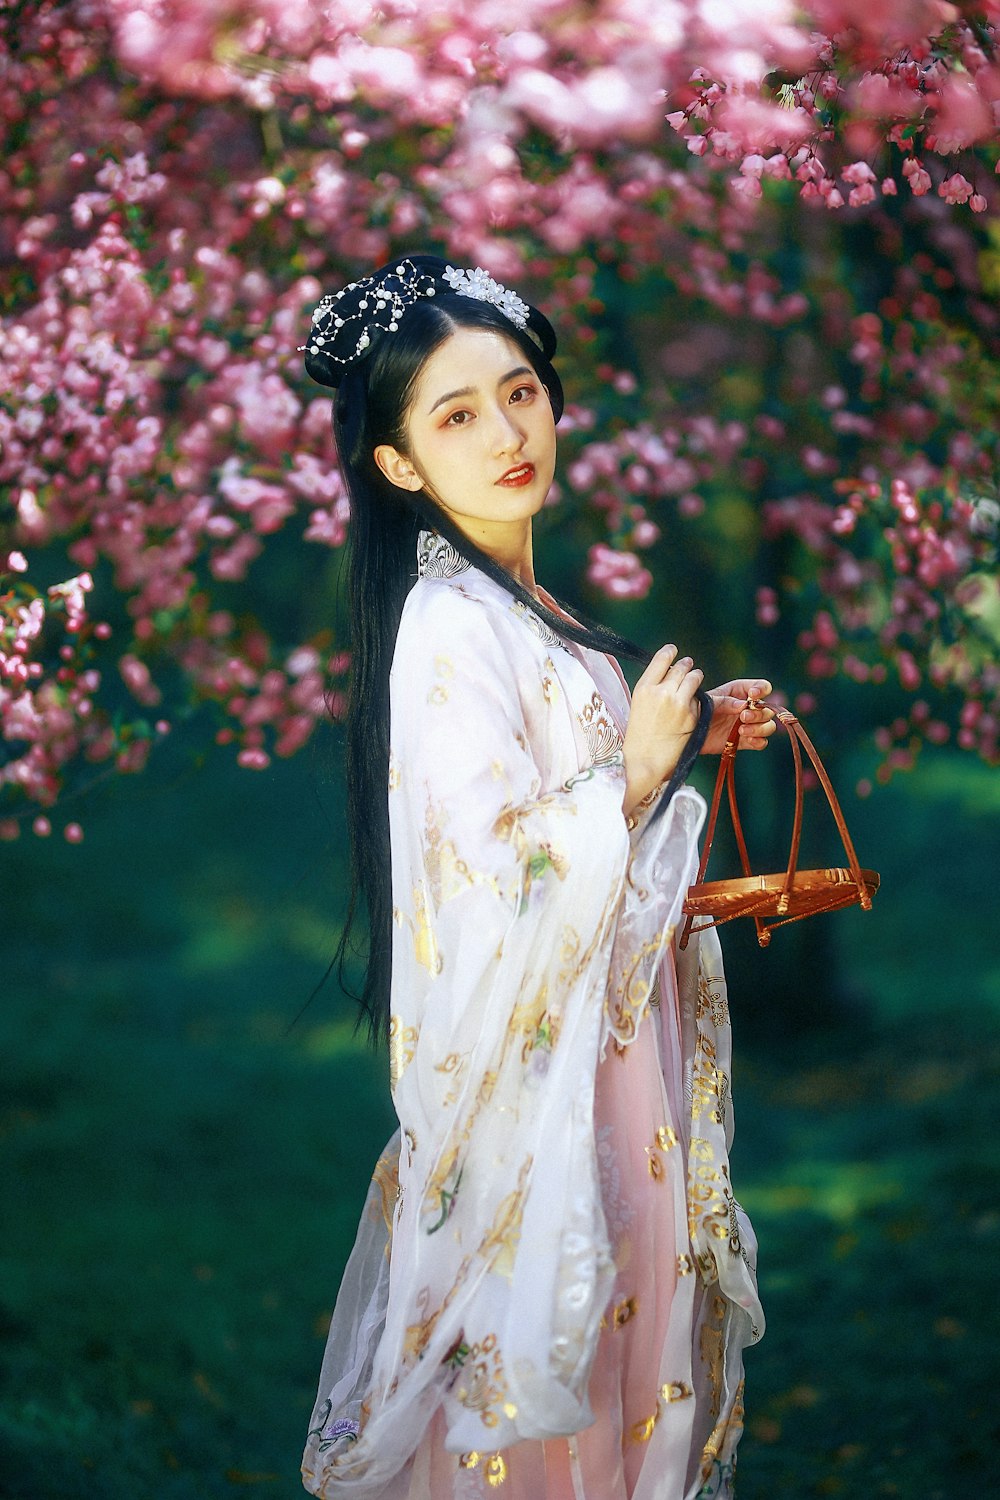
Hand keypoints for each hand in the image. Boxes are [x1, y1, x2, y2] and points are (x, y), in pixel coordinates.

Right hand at [622, 644, 703, 815]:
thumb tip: (668, 672)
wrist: (644, 761)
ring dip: (696, 677)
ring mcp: (679, 703)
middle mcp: (661, 692)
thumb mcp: (638, 705)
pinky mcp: (693, 715)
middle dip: (686, 665)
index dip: (670, 652)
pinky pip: (700, 698)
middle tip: (688, 666)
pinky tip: (692, 706)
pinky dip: (699, 700)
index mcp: (644, 688)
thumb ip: (653, 687)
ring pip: (695, 678)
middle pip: (681, 667)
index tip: (674, 651)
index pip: (662, 658)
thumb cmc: (639, 735)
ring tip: (694, 680)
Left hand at [702, 678, 776, 755]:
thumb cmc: (696, 710)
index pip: (762, 687)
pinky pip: (761, 742)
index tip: (752, 696)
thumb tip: (743, 705)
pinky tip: (747, 739)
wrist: (687, 732)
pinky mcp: (745, 741)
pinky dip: (758, 741)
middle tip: (742, 717)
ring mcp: (748, 725)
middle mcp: (748, 707)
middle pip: (768, 709)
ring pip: (768, 726)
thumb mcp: (707, 701)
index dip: (761, 690)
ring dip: (759, 728)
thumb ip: (725, 700)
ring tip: (742, 731)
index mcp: (740, 692)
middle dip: (758, 713)